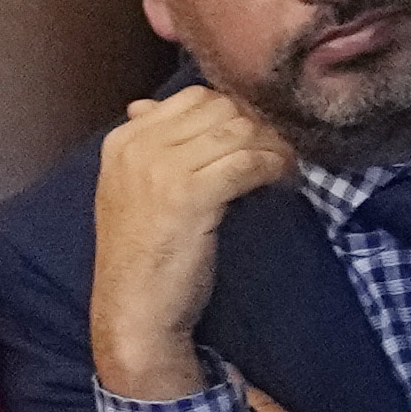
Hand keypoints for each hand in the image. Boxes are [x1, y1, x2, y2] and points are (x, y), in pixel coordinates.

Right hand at [90, 80, 296, 400]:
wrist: (134, 314)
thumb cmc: (142, 258)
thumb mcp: (131, 192)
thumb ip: (147, 148)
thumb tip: (147, 104)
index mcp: (123, 141)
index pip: (194, 97)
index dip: (234, 112)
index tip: (257, 135)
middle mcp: (138, 146)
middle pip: (220, 108)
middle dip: (258, 125)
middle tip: (281, 149)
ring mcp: (161, 168)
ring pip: (239, 130)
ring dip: (273, 146)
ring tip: (287, 166)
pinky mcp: (189, 195)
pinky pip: (247, 162)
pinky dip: (274, 167)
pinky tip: (284, 181)